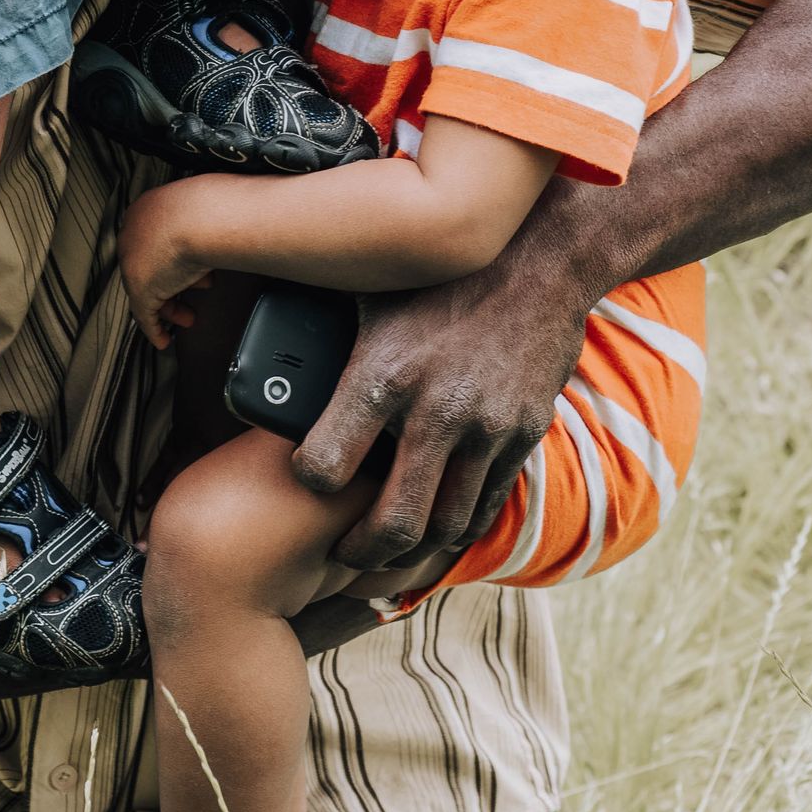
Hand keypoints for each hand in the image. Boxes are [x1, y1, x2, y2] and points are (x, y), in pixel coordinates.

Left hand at [119, 184, 213, 349]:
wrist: (201, 217)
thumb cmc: (209, 207)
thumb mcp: (204, 209)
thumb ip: (203, 221)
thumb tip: (223, 226)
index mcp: (145, 211)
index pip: (153, 242)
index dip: (174, 259)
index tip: (188, 270)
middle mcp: (134, 234)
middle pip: (151, 266)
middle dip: (174, 282)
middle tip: (192, 291)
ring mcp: (134, 262)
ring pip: (149, 289)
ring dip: (171, 305)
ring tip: (188, 315)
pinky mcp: (140, 288)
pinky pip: (144, 313)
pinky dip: (154, 328)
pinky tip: (163, 339)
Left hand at [291, 198, 604, 568]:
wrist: (541, 257)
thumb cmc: (441, 269)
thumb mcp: (371, 289)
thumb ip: (328, 334)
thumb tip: (270, 356)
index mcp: (384, 372)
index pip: (324, 465)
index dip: (307, 479)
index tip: (306, 476)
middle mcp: (436, 409)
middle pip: (393, 522)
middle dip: (361, 551)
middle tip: (343, 554)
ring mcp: (486, 427)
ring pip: (445, 525)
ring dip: (414, 549)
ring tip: (388, 547)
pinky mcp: (523, 434)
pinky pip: (487, 503)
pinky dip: (459, 524)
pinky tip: (438, 522)